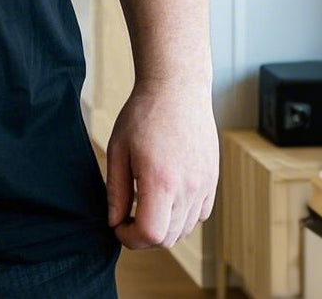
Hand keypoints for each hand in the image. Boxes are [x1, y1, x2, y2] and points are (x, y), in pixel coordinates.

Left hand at [105, 80, 217, 249]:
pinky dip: (182, 215)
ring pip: (184, 229)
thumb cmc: (143, 114)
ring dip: (164, 226)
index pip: (150, 234)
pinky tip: (167, 194)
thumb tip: (114, 222)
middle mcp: (188, 188)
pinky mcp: (212, 180)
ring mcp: (204, 185)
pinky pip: (199, 214)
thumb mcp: (119, 149)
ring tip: (146, 202)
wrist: (177, 89)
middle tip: (127, 216)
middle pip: (168, 238)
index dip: (130, 238)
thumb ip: (116, 190)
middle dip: (144, 235)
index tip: (118, 225)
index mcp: (161, 181)